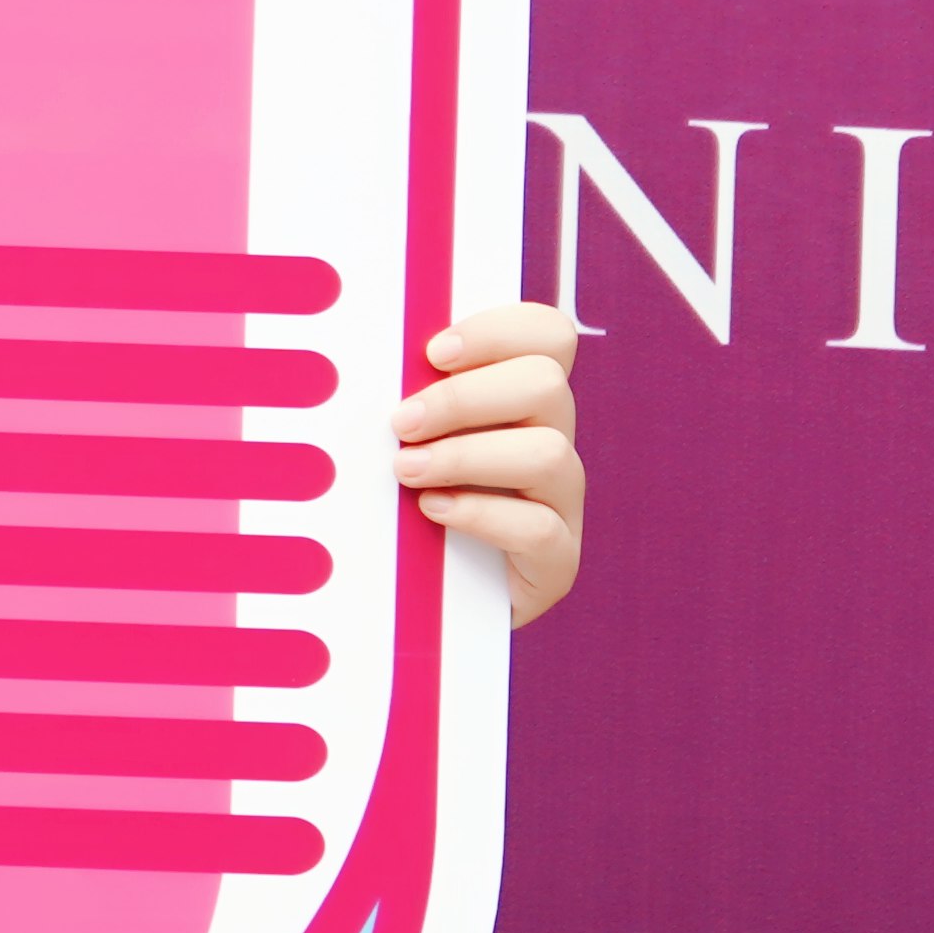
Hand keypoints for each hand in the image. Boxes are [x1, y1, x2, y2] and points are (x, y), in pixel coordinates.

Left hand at [396, 298, 588, 625]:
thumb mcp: (404, 438)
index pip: (549, 336)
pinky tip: (434, 511)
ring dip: (466, 456)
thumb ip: (408, 393)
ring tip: (408, 472)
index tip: (433, 353)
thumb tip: (372, 357)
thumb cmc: (402, 500)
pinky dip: (482, 513)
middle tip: (401, 423)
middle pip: (546, 384)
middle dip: (463, 398)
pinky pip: (541, 528)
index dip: (497, 332)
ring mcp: (561, 502)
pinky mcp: (557, 561)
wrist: (419, 600)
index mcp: (522, 397)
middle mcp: (552, 440)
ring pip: (550, 453)